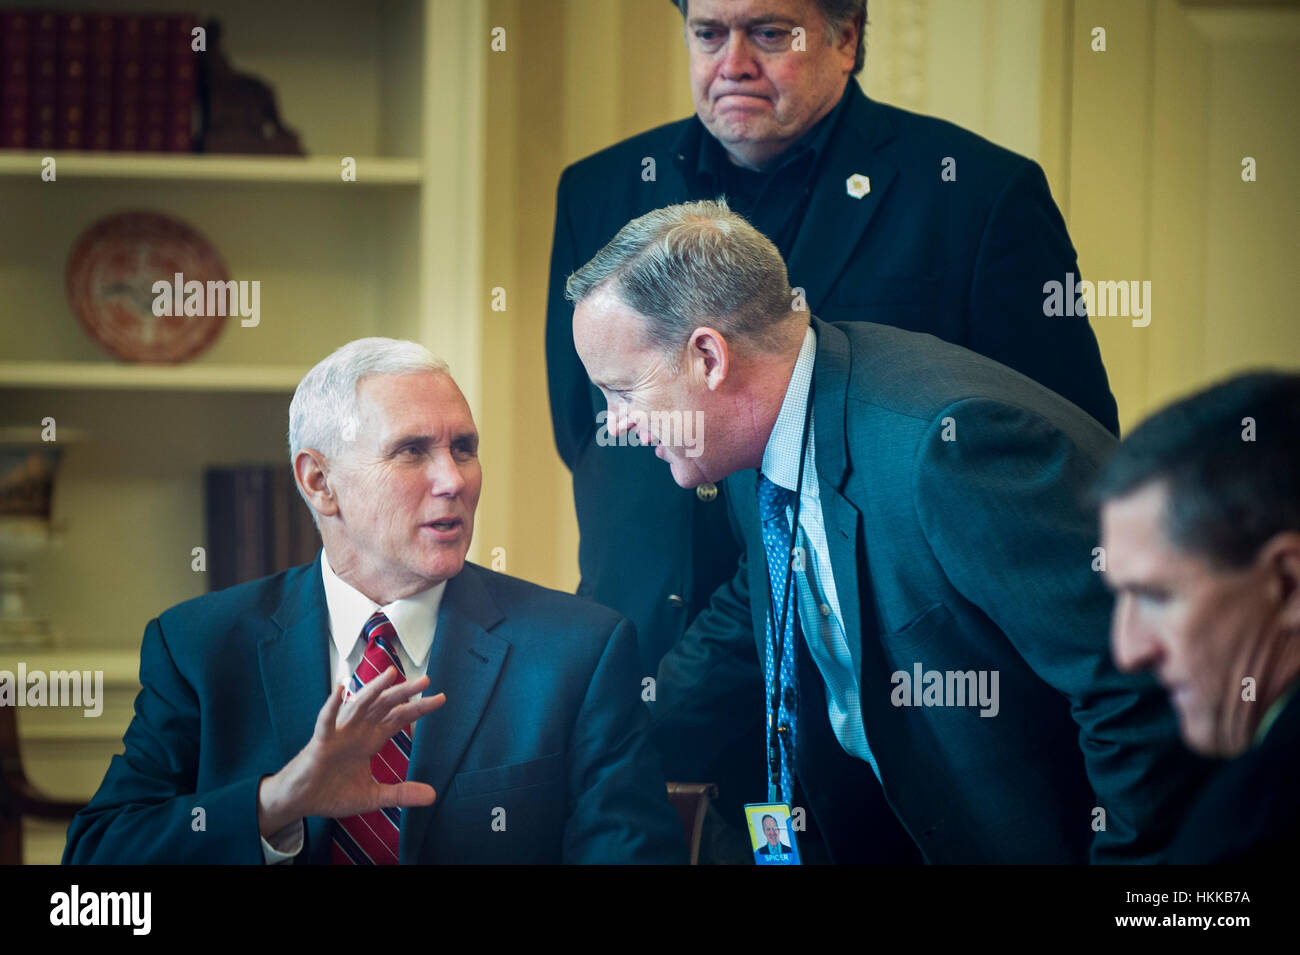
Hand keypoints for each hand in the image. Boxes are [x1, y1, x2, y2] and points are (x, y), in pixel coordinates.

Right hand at [257, 667, 445, 836]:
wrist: (300, 802)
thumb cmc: (332, 792)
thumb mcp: (373, 797)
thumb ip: (400, 794)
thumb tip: (433, 796)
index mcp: (371, 740)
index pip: (399, 718)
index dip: (419, 708)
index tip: (441, 698)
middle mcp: (357, 731)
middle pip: (385, 706)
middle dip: (404, 693)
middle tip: (426, 680)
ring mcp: (339, 734)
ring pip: (359, 705)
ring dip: (374, 689)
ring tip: (390, 674)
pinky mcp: (320, 742)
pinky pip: (326, 721)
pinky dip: (332, 706)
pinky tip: (339, 689)